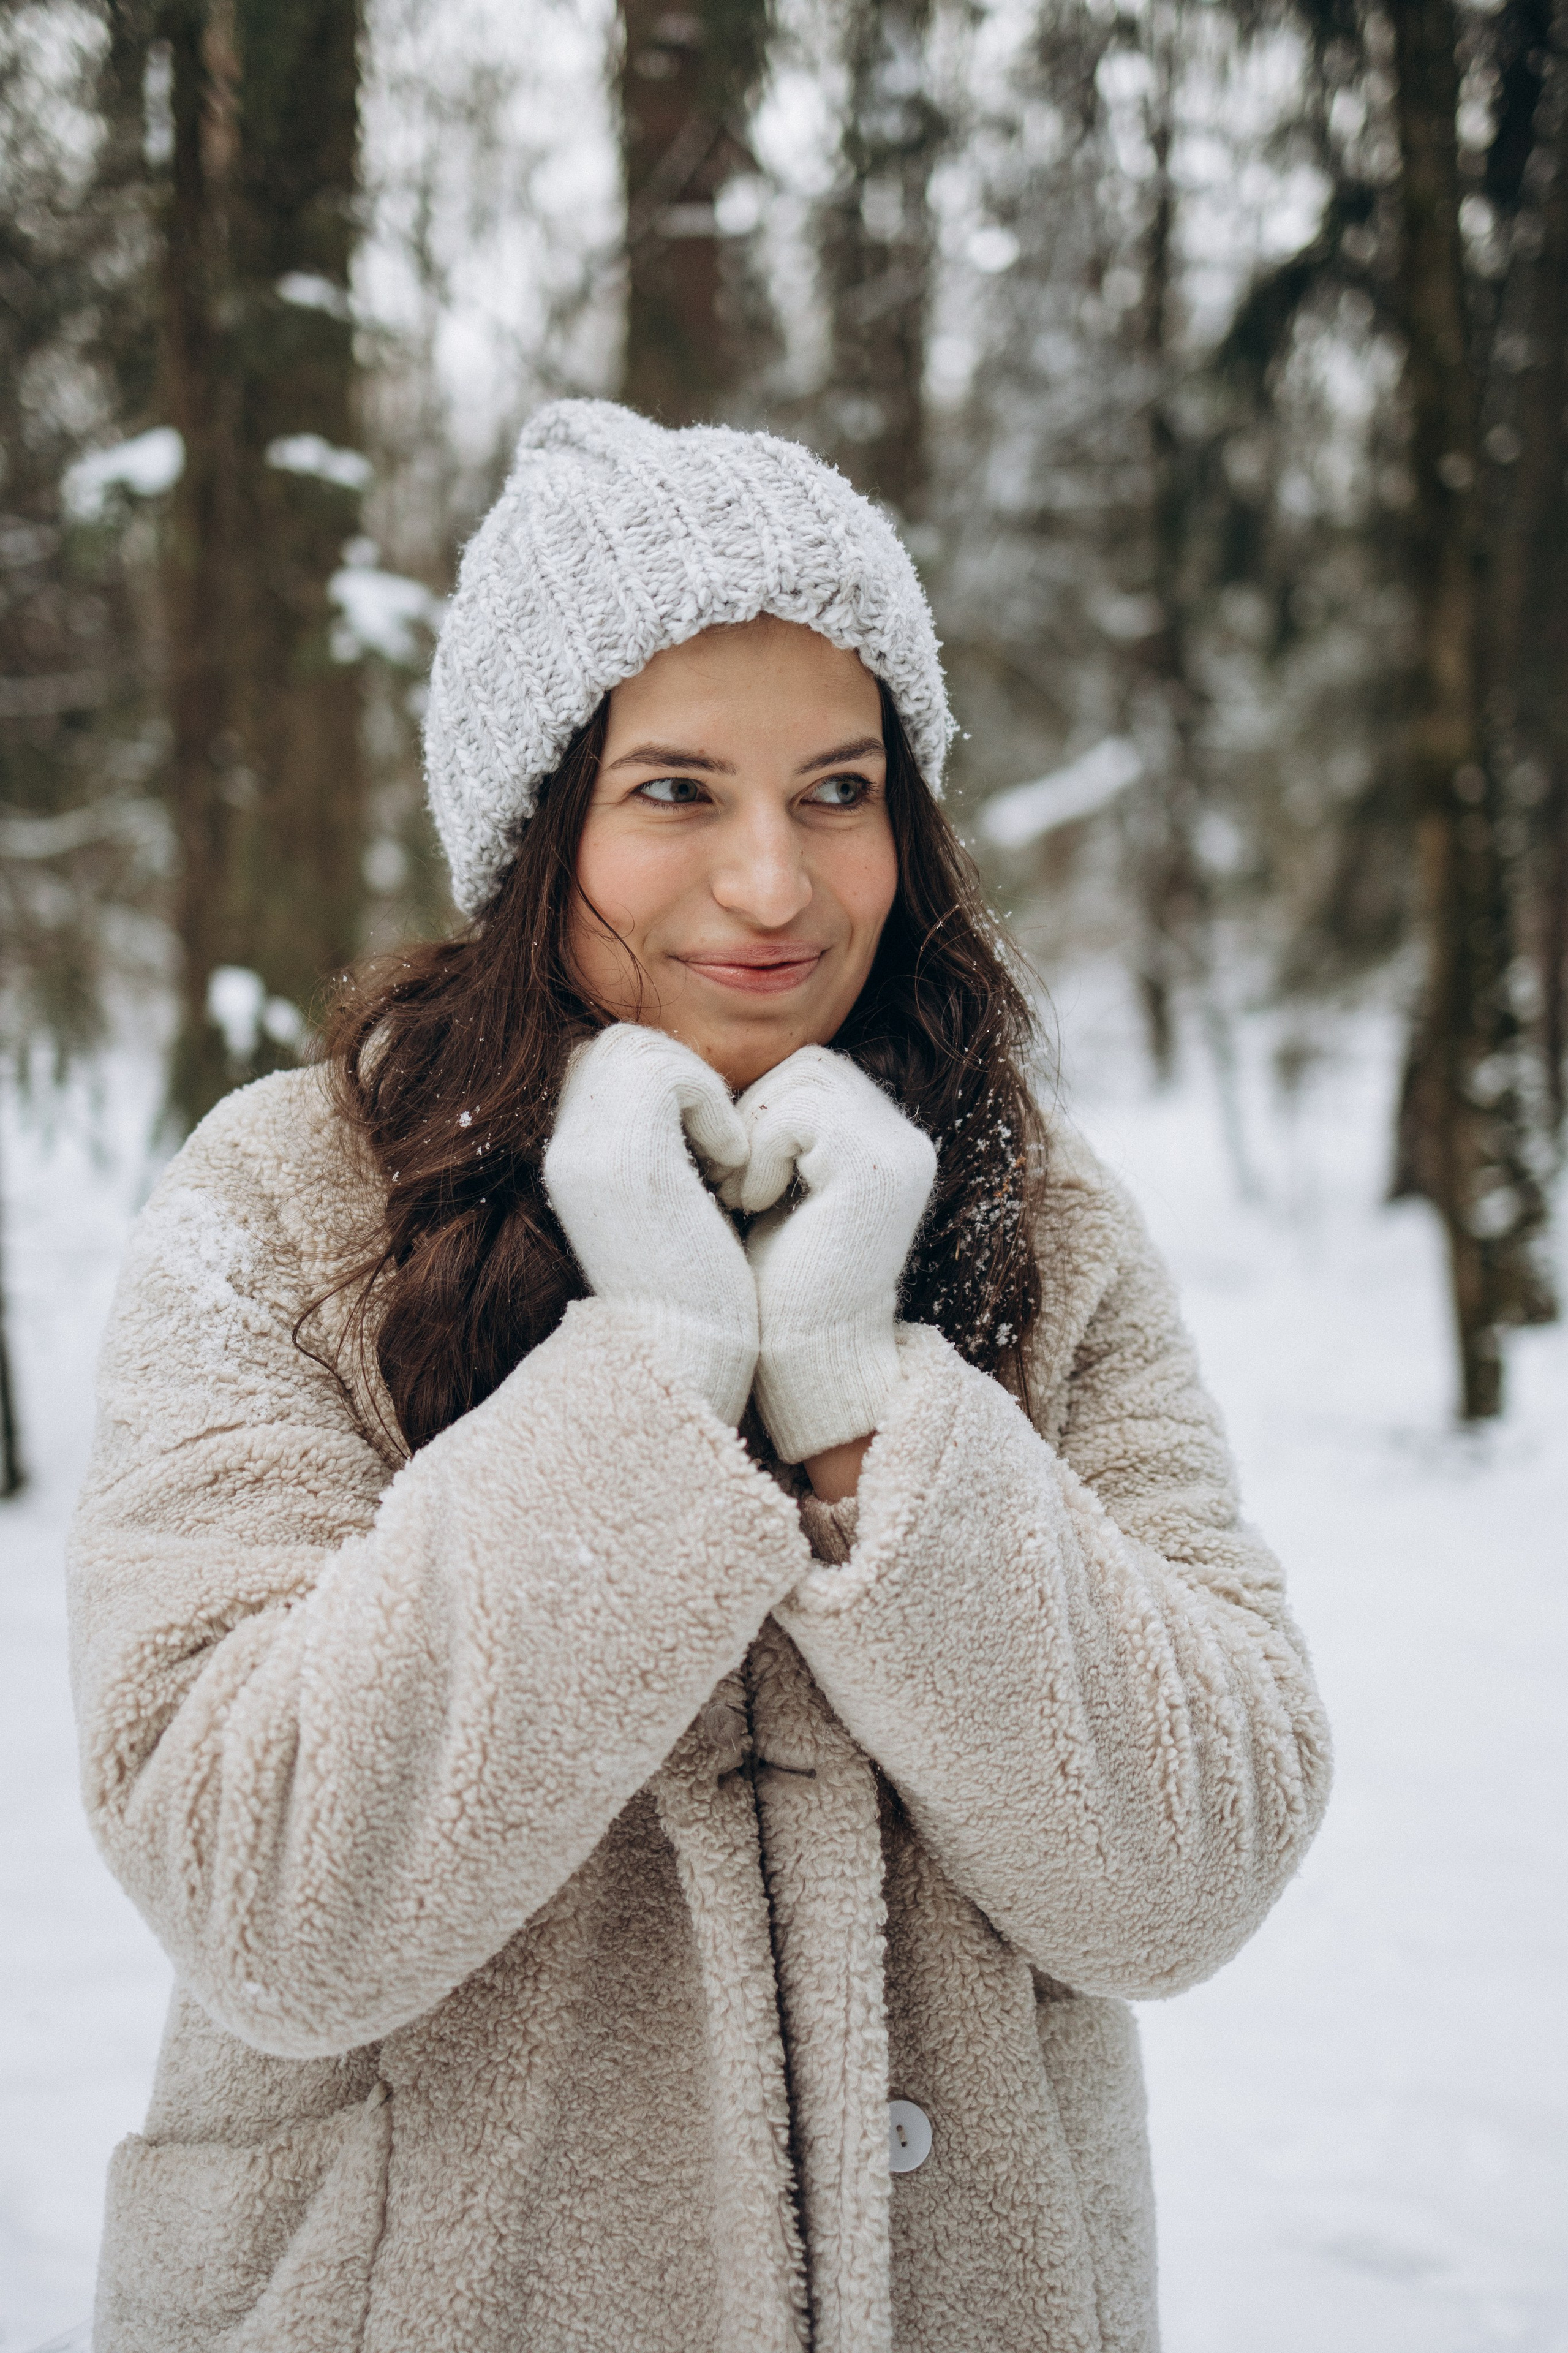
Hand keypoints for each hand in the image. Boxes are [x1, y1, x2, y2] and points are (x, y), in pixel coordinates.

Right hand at [542, 1025, 756, 1424]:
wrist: (689, 1357)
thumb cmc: (698, 1290)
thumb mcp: (674, 1198)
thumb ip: (665, 1143)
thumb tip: (688, 1090)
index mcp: (574, 1159)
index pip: (607, 1063)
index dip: (668, 1084)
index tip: (707, 1147)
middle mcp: (566, 1148)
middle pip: (619, 1044)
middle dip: (682, 1077)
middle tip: (719, 1145)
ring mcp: (587, 1151)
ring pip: (641, 1049)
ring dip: (700, 1091)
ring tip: (726, 1159)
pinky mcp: (623, 1160)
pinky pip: (671, 1074)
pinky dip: (713, 1108)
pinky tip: (731, 1169)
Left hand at [722, 1046, 936, 1464]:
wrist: (806, 1358)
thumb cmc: (776, 1285)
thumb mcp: (776, 1189)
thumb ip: (777, 1133)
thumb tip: (717, 1076)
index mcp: (887, 1144)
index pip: (816, 1072)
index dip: (761, 1108)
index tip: (733, 1171)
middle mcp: (906, 1141)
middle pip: (811, 1066)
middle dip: (754, 1115)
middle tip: (727, 1178)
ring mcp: (899, 1154)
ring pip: (803, 1083)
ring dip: (755, 1136)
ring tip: (741, 1195)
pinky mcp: (876, 1172)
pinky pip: (797, 1118)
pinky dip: (761, 1157)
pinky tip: (756, 1205)